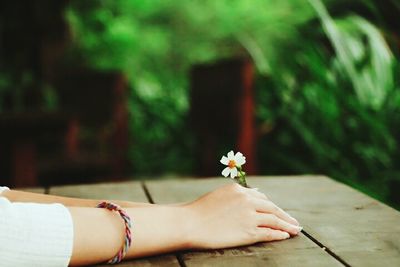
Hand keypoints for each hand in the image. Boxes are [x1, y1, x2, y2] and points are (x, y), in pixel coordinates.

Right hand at [184, 183, 301, 249]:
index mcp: (239, 189)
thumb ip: (238, 195)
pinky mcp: (249, 231)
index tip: (278, 211)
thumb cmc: (200, 210)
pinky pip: (269, 233)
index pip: (261, 197)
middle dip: (285, 215)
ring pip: (274, 220)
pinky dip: (279, 234)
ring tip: (296, 230)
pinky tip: (285, 236)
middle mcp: (247, 200)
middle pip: (272, 207)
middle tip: (294, 222)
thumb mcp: (220, 195)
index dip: (271, 206)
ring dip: (287, 225)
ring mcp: (249, 216)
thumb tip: (256, 193)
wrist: (190, 223)